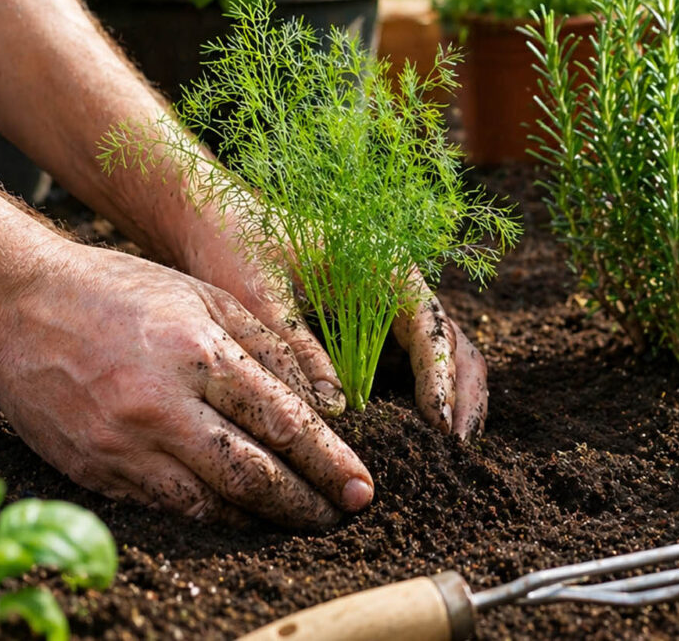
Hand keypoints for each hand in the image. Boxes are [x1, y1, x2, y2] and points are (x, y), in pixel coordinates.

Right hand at [0, 240, 373, 528]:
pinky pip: (166, 506)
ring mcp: (123, 444)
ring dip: (263, 519)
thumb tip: (326, 401)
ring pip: (212, 503)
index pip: (284, 422)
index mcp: (199, 353)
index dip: (329, 463)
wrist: (12, 303)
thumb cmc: (117, 289)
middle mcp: (162, 405)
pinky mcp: (93, 468)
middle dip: (306, 502)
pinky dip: (211, 516)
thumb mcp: (202, 294)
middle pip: (254, 475)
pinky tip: (239, 514)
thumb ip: (267, 345)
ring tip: (297, 519)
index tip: (361, 488)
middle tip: (341, 515)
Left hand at [178, 219, 488, 439]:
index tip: (439, 422)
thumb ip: (299, 347)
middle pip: (453, 346)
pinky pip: (411, 372)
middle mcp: (398, 292)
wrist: (216, 224)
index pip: (431, 327)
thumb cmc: (239, 247)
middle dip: (462, 397)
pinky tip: (414, 442)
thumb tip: (335, 408)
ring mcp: (388, 316)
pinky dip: (421, 404)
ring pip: (442, 361)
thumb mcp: (262, 296)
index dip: (441, 377)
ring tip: (449, 454)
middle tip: (458, 449)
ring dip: (451, 402)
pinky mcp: (372, 337)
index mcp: (385, 269)